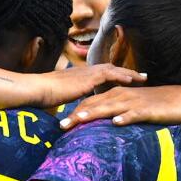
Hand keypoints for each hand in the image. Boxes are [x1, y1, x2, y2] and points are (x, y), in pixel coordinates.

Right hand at [27, 65, 144, 107]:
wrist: (37, 89)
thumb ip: (71, 102)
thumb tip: (76, 112)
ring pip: (113, 70)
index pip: (101, 74)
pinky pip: (109, 75)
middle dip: (126, 72)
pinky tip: (131, 80)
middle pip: (111, 68)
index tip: (126, 79)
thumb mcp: (61, 99)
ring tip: (142, 77)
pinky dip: (121, 76)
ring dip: (129, 73)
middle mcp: (85, 72)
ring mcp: (87, 73)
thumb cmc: (44, 96)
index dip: (114, 76)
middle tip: (141, 76)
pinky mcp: (88, 78)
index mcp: (80, 76)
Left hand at [60, 85, 180, 129]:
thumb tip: (98, 123)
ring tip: (78, 121)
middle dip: (77, 115)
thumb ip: (114, 111)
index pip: (90, 103)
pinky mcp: (147, 110)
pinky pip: (134, 114)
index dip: (74, 112)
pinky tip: (116, 123)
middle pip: (95, 105)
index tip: (60, 125)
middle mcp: (121, 96)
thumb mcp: (130, 106)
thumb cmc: (154, 104)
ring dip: (94, 114)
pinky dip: (124, 117)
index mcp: (115, 95)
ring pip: (110, 108)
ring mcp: (134, 102)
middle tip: (61, 126)